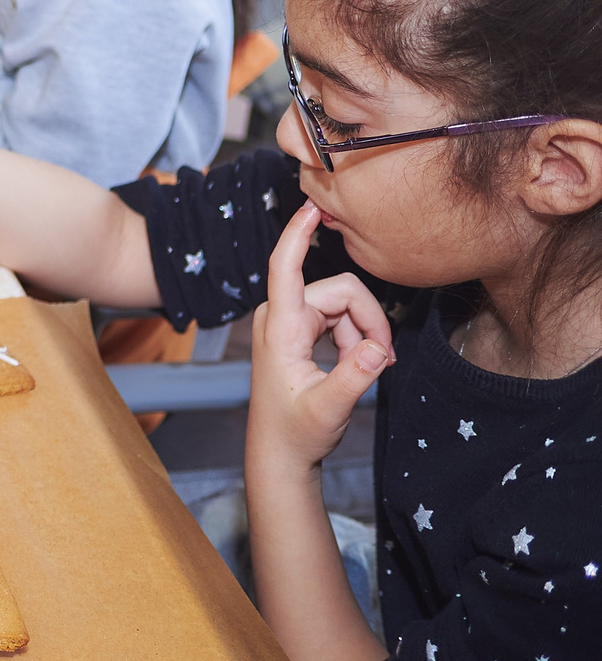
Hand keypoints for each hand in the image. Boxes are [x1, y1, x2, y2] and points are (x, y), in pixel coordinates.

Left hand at [248, 204, 394, 473]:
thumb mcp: (328, 409)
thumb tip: (380, 350)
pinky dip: (356, 337)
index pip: (284, 269)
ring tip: (365, 369)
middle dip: (369, 321)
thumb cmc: (296, 431)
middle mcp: (280, 316)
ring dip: (364, 333)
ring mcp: (289, 320)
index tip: (311, 209)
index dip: (296, 236)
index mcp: (279, 328)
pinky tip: (359, 362)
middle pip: (340, 291)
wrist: (279, 451)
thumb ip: (354, 378)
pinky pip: (340, 316)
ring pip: (345, 303)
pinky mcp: (299, 327)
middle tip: (382, 361)